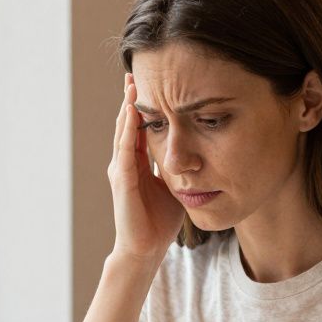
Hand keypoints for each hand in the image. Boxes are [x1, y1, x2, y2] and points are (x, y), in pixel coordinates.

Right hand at [109, 73, 185, 263]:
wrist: (145, 249)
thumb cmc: (160, 222)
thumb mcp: (175, 187)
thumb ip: (181, 168)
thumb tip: (200, 154)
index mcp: (137, 164)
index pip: (139, 128)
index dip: (143, 106)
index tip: (149, 83)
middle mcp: (125, 163)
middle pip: (127, 123)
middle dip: (130, 99)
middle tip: (133, 73)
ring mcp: (121, 171)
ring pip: (123, 132)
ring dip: (127, 108)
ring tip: (131, 85)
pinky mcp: (121, 181)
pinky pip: (125, 149)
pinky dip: (128, 130)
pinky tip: (132, 113)